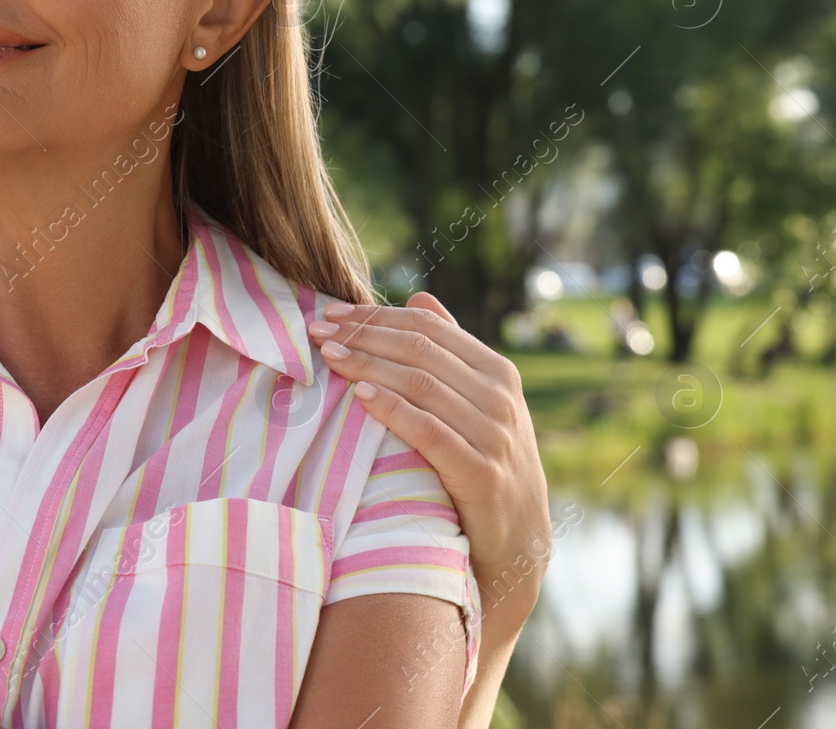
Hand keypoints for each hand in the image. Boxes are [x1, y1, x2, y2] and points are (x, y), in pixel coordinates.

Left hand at [307, 293, 550, 630]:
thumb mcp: (477, 402)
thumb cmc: (485, 461)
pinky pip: (429, 432)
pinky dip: (392, 409)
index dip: (377, 316)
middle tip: (317, 331)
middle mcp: (499, 398)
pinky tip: (360, 395)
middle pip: (420, 351)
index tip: (331, 313)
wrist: (518, 540)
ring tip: (328, 357)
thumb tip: (417, 296)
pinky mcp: (480, 475)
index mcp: (497, 372)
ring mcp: (493, 436)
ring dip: (369, 365)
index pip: (428, 328)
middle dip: (364, 336)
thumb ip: (450, 350)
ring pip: (421, 385)